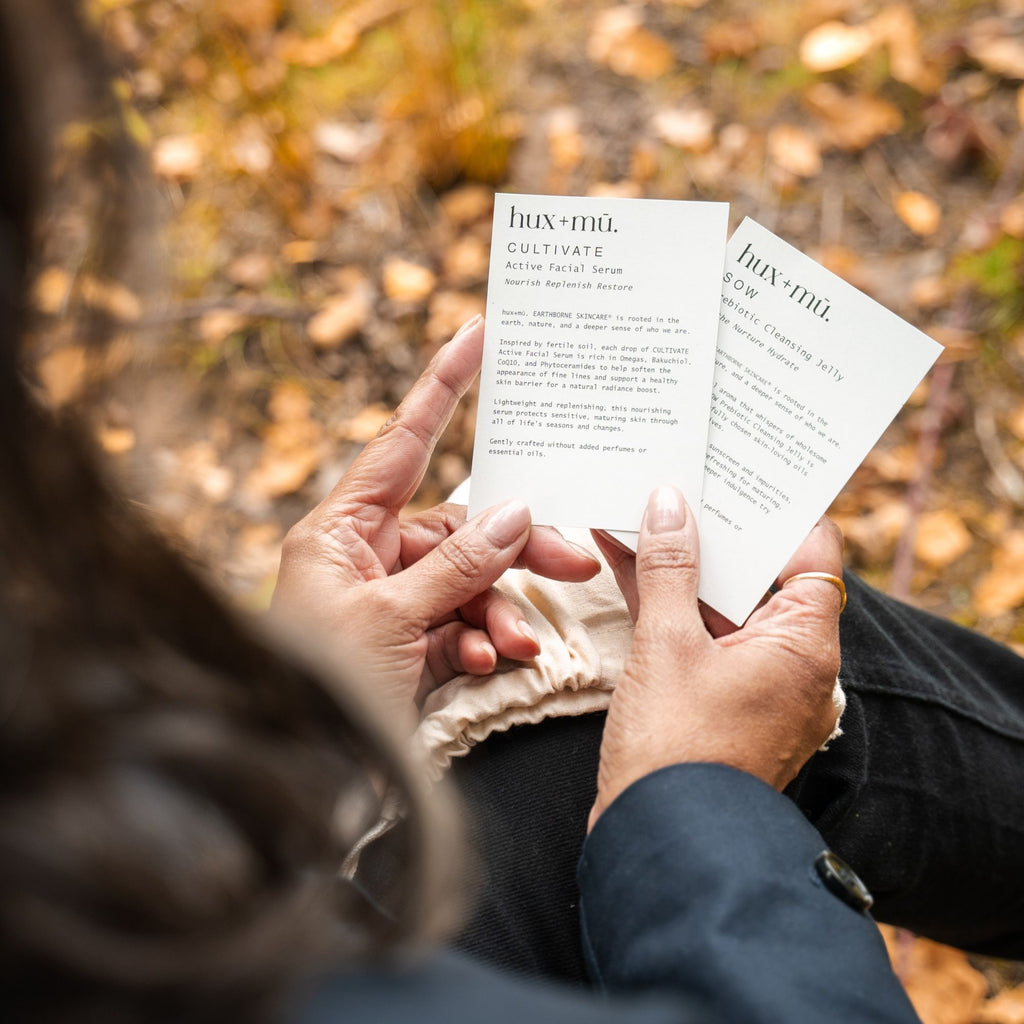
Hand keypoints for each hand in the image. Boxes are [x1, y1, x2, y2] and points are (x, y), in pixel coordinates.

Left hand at [271, 316, 599, 723]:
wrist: (304, 773)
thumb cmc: (317, 686)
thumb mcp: (387, 619)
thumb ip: (455, 566)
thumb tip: (514, 514)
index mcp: (342, 530)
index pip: (402, 444)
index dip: (440, 388)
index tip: (475, 336)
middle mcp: (368, 556)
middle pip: (459, 529)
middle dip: (515, 548)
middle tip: (575, 563)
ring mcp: (392, 601)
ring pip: (469, 583)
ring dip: (500, 611)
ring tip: (519, 644)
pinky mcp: (410, 642)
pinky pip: (461, 626)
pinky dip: (480, 642)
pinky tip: (489, 663)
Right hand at [589, 487, 842, 828]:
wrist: (658, 843)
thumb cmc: (675, 750)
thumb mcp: (667, 645)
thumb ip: (669, 569)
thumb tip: (669, 503)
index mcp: (803, 645)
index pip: (810, 554)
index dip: (777, 510)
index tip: (742, 472)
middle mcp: (791, 663)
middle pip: (759, 575)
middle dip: (714, 530)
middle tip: (681, 478)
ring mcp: (754, 683)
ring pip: (720, 604)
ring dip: (680, 565)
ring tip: (640, 509)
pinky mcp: (718, 699)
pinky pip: (698, 635)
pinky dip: (667, 605)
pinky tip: (625, 561)